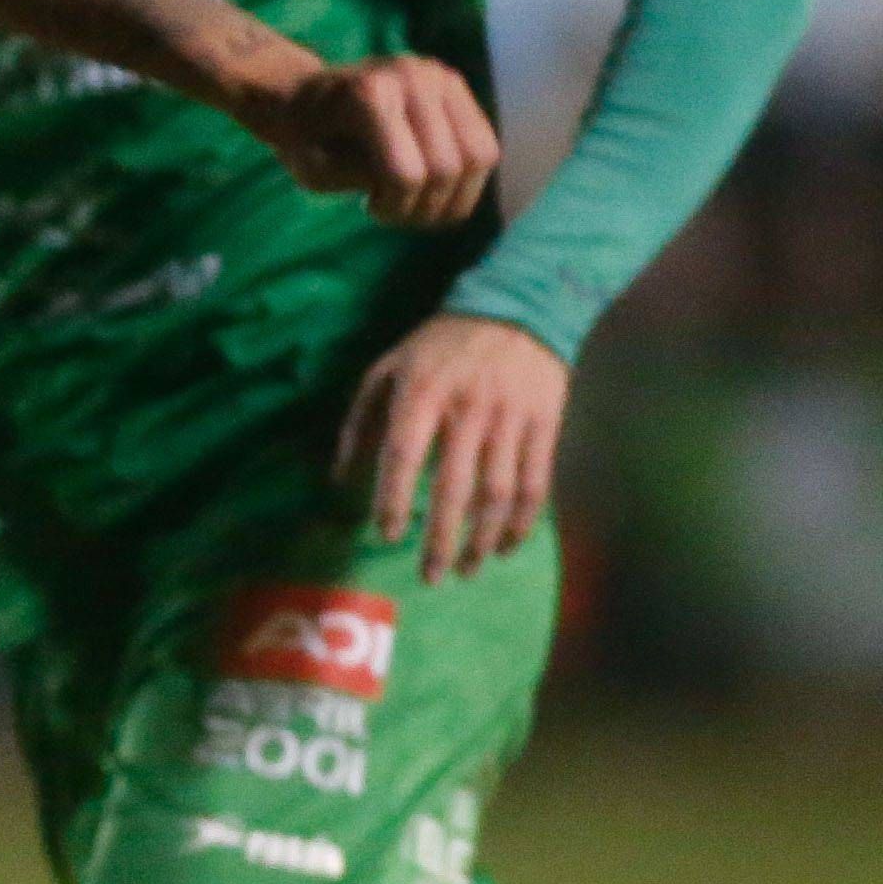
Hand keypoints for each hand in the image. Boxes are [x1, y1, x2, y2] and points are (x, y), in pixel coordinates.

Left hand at [251, 55, 499, 226]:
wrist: (305, 95)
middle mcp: (413, 76)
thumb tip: (418, 184)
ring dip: (454, 198)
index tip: (371, 209)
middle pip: (449, 168)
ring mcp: (440, 76)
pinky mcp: (456, 86)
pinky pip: (485, 144)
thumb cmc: (304, 140)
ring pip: (480, 156)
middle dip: (425, 208)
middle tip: (396, 212)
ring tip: (418, 203)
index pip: (407, 174)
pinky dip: (466, 179)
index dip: (394, 208)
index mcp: (369, 94)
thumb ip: (363, 180)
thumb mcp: (314, 172)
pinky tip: (431, 184)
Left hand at [334, 314, 571, 579]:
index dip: (394, 498)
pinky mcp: (544, 425)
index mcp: (423, 392)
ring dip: (481, 540)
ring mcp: (510, 419)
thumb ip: (361, 420)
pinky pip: (534, 484)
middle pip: (454, 487)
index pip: (403, 454)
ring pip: (497, 494)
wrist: (521, 306)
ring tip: (466, 571)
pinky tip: (504, 547)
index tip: (387, 534)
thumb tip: (338, 479)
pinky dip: (521, 522)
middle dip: (441, 540)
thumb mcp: (390, 365)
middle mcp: (468, 409)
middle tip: (429, 577)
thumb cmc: (442, 344)